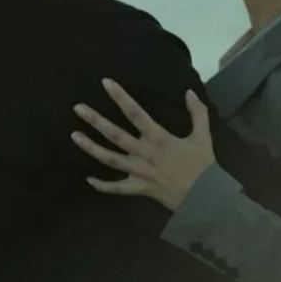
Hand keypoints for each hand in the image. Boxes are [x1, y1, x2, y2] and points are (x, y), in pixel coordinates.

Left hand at [71, 79, 216, 211]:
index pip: (135, 113)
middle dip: (95, 120)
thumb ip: (197, 113)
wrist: (206, 198)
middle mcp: (144, 153)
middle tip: (78, 108)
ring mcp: (139, 172)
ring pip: (110, 159)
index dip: (120, 97)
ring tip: (74, 136)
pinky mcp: (139, 188)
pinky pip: (117, 188)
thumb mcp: (202, 137)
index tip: (106, 83)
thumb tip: (190, 92)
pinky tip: (89, 180)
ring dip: (91, 148)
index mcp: (158, 138)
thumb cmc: (203, 167)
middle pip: (115, 135)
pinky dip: (102, 186)